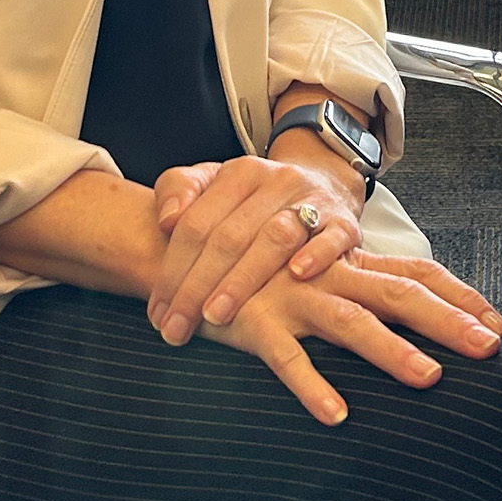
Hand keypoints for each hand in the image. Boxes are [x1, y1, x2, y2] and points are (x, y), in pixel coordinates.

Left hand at [148, 154, 363, 343]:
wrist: (322, 178)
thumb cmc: (255, 194)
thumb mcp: (212, 181)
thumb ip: (179, 190)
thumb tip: (165, 221)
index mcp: (237, 174)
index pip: (195, 225)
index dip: (171, 270)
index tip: (157, 311)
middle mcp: (275, 183)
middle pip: (228, 237)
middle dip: (196, 287)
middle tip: (176, 327)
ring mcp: (313, 201)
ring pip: (274, 239)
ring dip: (242, 281)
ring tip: (216, 316)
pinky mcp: (345, 222)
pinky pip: (332, 236)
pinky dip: (317, 255)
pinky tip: (297, 276)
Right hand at [201, 254, 501, 425]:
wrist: (177, 248)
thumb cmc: (243, 265)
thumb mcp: (298, 265)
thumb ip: (340, 279)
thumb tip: (383, 306)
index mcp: (342, 265)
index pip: (413, 274)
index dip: (458, 295)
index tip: (498, 323)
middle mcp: (326, 277)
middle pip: (400, 295)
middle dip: (448, 321)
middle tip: (488, 348)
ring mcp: (293, 299)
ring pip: (353, 324)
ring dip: (393, 351)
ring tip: (428, 377)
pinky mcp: (255, 323)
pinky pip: (286, 359)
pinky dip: (311, 386)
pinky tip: (336, 415)